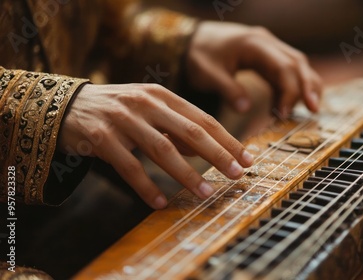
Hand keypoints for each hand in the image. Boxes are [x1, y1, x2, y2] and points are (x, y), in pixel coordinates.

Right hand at [58, 83, 253, 208]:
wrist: (67, 105)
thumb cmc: (118, 111)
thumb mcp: (149, 110)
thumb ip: (176, 127)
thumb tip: (208, 150)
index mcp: (162, 96)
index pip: (202, 119)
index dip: (227, 140)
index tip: (247, 158)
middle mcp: (145, 103)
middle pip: (189, 131)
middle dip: (218, 154)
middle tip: (238, 174)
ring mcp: (122, 119)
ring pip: (161, 149)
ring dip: (186, 174)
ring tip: (206, 193)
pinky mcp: (100, 138)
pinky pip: (128, 166)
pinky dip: (145, 186)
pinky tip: (159, 202)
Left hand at [186, 21, 322, 116]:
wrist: (193, 40)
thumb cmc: (200, 55)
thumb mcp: (207, 74)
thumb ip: (227, 90)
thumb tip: (245, 109)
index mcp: (254, 44)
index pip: (283, 67)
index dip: (289, 91)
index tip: (283, 114)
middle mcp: (267, 43)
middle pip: (297, 63)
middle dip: (308, 87)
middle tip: (313, 110)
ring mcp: (269, 48)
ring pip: (297, 65)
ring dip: (306, 86)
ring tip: (311, 109)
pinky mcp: (267, 57)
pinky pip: (286, 71)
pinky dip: (291, 87)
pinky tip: (286, 106)